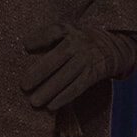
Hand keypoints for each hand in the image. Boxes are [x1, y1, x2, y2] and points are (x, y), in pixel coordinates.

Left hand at [21, 23, 136, 111]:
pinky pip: (77, 88)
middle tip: (23, 86)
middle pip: (57, 58)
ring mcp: (87, 60)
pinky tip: (51, 106)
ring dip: (49, 91)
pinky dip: (64, 98)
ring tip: (34, 102)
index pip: (54, 31)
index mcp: (69, 29)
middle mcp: (79, 43)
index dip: (40, 38)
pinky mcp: (93, 74)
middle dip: (39, 73)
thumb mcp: (67, 30)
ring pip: (66, 77)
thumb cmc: (79, 40)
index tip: (25, 47)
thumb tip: (26, 47)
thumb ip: (47, 36)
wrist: (112, 47)